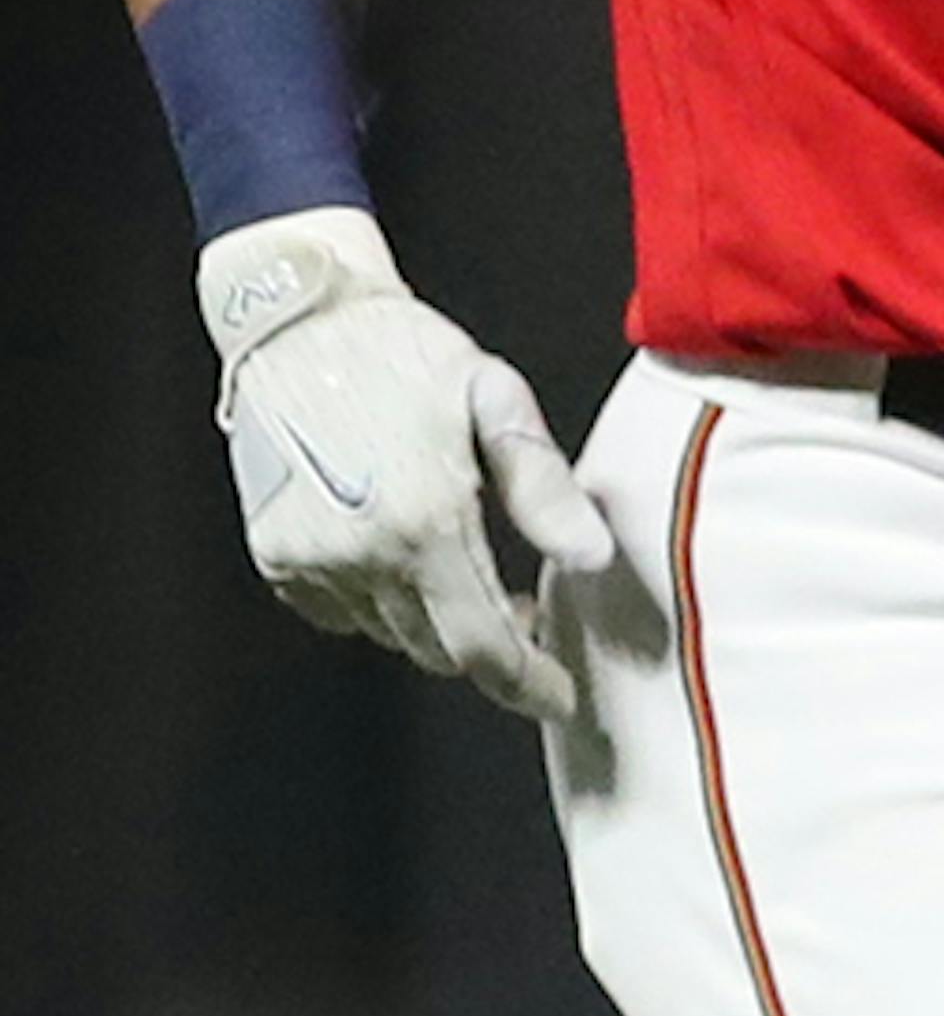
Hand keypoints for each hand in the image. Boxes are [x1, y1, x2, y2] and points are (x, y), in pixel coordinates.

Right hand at [197, 206, 612, 719]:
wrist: (300, 319)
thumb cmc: (409, 352)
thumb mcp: (494, 401)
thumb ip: (545, 488)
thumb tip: (596, 558)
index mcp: (427, 521)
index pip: (485, 644)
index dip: (527, 682)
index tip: (560, 696)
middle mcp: (363, 556)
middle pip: (438, 650)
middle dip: (490, 645)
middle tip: (525, 612)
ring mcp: (310, 561)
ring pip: (390, 633)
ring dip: (434, 619)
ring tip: (463, 565)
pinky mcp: (275, 555)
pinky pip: (340, 611)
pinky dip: (378, 600)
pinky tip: (398, 548)